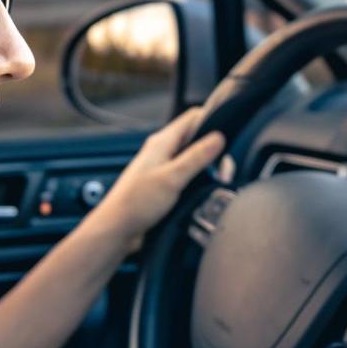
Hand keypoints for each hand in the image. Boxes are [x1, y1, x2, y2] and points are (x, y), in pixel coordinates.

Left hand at [93, 106, 224, 248]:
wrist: (118, 229)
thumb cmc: (136, 203)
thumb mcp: (172, 177)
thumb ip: (196, 157)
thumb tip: (218, 137)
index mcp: (162, 142)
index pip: (192, 118)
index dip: (212, 119)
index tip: (229, 132)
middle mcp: (162, 151)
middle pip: (195, 138)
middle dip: (213, 149)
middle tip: (224, 167)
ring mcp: (163, 167)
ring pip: (192, 158)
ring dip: (207, 166)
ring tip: (218, 179)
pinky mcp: (164, 184)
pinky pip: (187, 175)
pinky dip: (198, 179)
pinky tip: (204, 189)